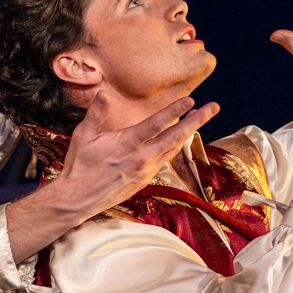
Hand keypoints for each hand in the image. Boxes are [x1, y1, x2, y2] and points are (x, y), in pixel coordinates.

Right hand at [3, 96, 216, 261]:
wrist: (79, 198)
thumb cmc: (79, 165)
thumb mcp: (83, 135)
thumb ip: (96, 113)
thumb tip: (104, 93)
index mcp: (127, 145)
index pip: (156, 124)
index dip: (174, 111)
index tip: (190, 100)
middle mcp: (141, 158)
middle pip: (175, 136)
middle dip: (196, 120)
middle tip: (213, 107)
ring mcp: (146, 170)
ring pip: (174, 148)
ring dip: (189, 132)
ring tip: (201, 118)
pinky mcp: (146, 179)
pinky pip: (166, 159)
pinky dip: (176, 146)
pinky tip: (182, 138)